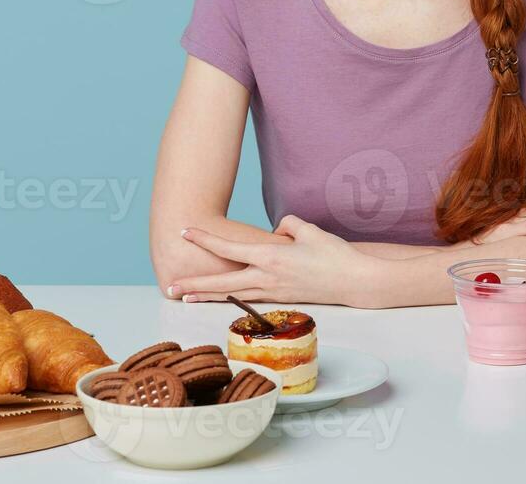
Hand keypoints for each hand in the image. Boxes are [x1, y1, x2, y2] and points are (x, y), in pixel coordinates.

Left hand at [169, 215, 380, 307]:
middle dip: (195, 283)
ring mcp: (273, 292)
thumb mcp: (309, 230)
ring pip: (233, 294)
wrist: (354, 282)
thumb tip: (276, 233)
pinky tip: (223, 299)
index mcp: (271, 257)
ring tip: (186, 298)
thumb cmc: (334, 254)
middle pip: (222, 281)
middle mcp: (267, 277)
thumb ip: (287, 226)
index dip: (205, 239)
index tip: (185, 232)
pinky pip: (249, 299)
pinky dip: (232, 299)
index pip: (229, 247)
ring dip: (208, 295)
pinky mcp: (281, 300)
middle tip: (171, 287)